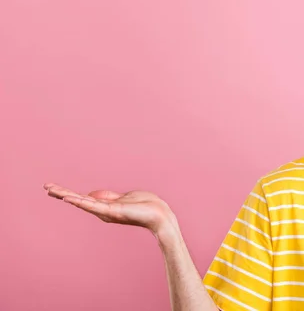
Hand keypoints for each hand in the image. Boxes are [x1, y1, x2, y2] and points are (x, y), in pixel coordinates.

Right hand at [43, 183, 176, 235]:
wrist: (159, 216)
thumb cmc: (146, 206)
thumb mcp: (124, 197)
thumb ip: (108, 196)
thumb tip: (93, 194)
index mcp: (105, 206)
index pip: (82, 198)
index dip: (68, 192)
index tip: (53, 188)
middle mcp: (103, 210)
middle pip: (78, 199)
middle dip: (61, 193)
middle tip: (45, 186)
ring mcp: (106, 211)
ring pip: (81, 202)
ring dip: (65, 195)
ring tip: (50, 189)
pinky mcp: (112, 211)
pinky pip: (92, 205)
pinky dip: (79, 201)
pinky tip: (68, 197)